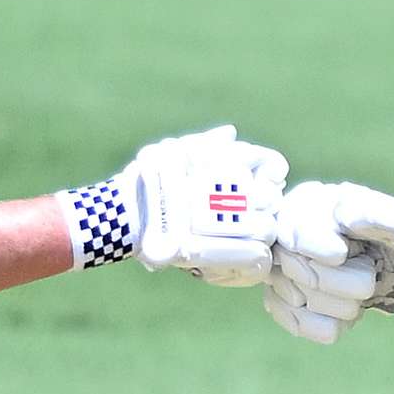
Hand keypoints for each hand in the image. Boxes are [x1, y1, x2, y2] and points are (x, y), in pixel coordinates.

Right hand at [70, 125, 285, 283]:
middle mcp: (221, 190)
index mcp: (219, 162)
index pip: (270, 163)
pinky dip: (255, 259)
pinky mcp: (213, 253)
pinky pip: (255, 258)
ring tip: (251, 238)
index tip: (264, 183)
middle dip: (268, 208)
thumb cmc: (146, 180)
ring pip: (266, 230)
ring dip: (262, 235)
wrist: (121, 215)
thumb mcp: (173, 152)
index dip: (272, 173)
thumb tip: (230, 134)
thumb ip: (206, 144)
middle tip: (258, 216)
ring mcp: (216, 224)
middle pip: (271, 200)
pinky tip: (247, 257)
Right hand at [267, 179, 393, 336]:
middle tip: (368, 284)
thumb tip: (375, 225)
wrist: (387, 268)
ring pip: (298, 298)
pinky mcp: (280, 300)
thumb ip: (392, 220)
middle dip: (342, 283)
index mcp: (310, 202)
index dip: (316, 243)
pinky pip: (297, 322)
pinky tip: (346, 317)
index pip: (297, 226)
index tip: (339, 255)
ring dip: (341, 306)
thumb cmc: (390, 238)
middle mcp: (284, 233)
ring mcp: (278, 268)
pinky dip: (329, 325)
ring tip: (361, 296)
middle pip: (297, 267)